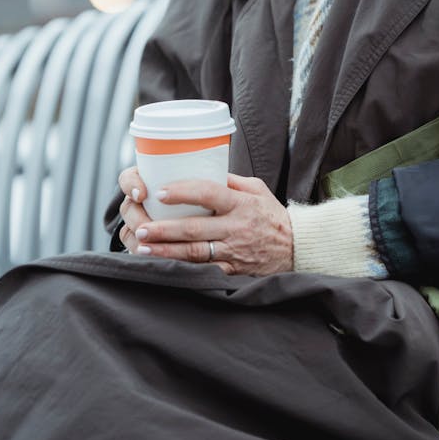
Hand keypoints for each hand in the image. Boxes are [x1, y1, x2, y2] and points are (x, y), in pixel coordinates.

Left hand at [117, 169, 293, 275]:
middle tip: (141, 228)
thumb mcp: (258, 190)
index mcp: (241, 204)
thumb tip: (202, 168)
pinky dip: (182, 269)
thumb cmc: (273, 215)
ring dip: (166, 251)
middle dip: (164, 229)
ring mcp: (234, 251)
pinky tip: (163, 267)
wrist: (297, 248)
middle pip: (195, 229)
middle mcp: (236, 227)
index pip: (209, 193)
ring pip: (194, 253)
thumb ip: (230, 181)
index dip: (183, 192)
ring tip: (142, 247)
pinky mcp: (233, 270)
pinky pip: (204, 270)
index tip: (160, 192)